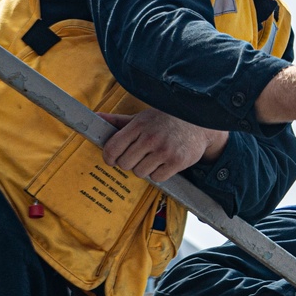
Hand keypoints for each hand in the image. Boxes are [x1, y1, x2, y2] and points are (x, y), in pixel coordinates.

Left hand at [99, 108, 228, 181]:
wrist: (199, 122)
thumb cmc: (165, 120)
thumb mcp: (142, 117)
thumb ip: (119, 121)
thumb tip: (95, 118)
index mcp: (139, 125)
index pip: (113, 148)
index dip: (110, 157)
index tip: (113, 159)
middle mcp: (151, 138)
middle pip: (125, 164)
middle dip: (129, 162)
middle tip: (138, 156)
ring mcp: (164, 150)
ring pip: (140, 172)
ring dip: (144, 168)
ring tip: (153, 158)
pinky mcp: (177, 161)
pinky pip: (157, 177)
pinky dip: (158, 173)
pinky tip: (164, 162)